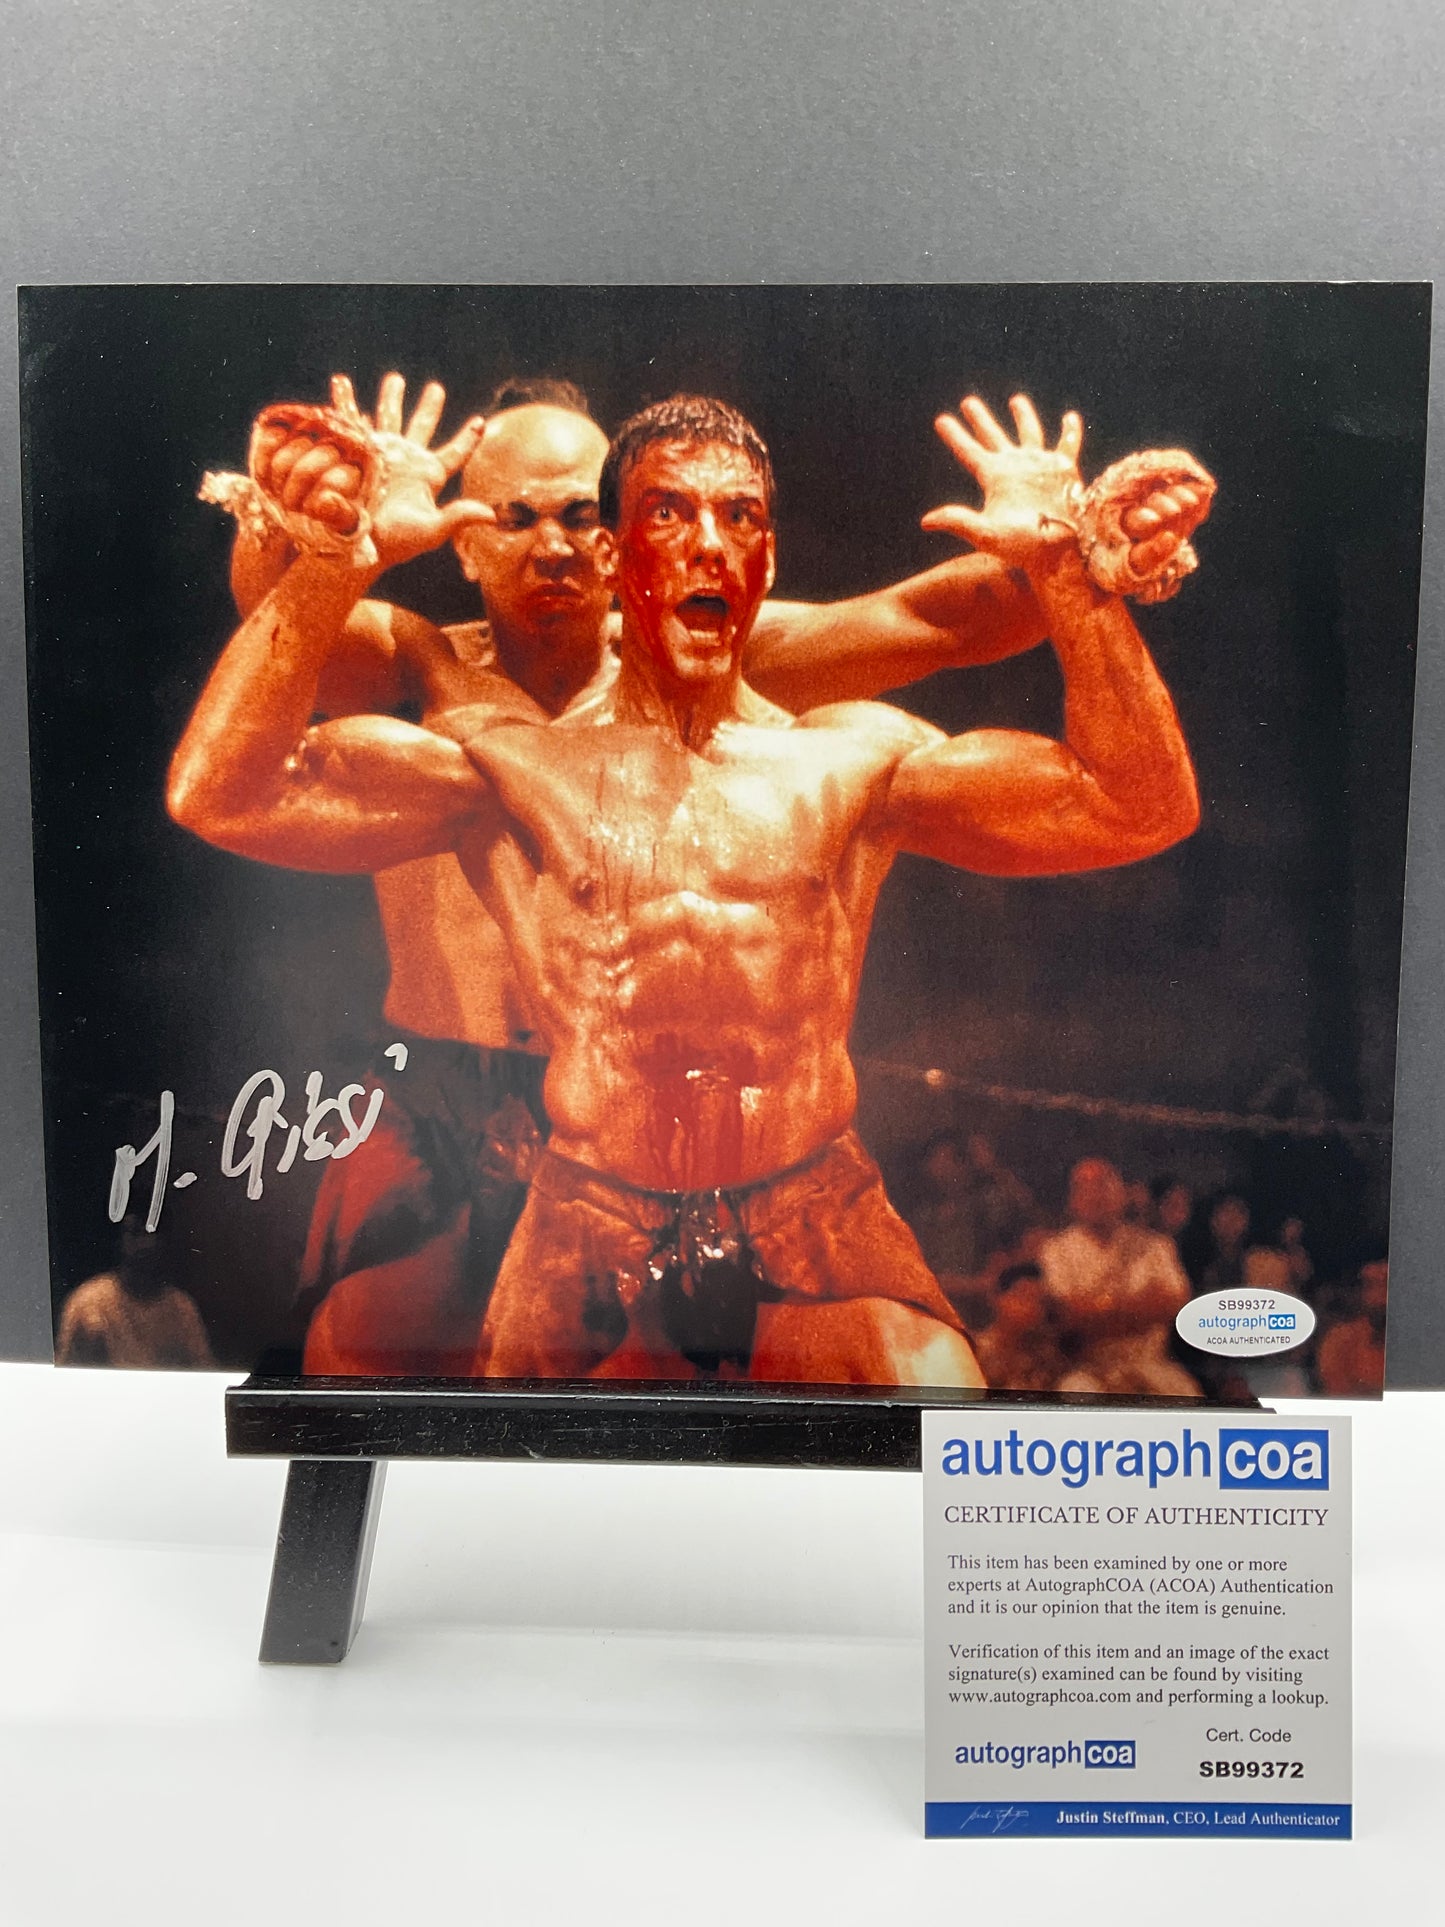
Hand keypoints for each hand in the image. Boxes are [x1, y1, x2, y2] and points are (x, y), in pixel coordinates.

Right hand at [252, 373, 493, 569]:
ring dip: (391, 398)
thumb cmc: (397, 541)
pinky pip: (351, 423)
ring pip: (390, 418)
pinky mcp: (357, 452)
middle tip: (436, 388)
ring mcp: (383, 455)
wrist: (358, 542)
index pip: (455, 453)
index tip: (481, 421)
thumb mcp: (431, 530)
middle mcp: (408, 461)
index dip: (468, 438)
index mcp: (429, 475)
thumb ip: (459, 517)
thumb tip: (492, 514)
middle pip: (423, 427)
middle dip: (429, 407)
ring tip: (395, 378)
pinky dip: (346, 402)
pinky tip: (342, 384)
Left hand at [922, 395, 1208, 583]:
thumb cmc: (1022, 546)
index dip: (954, 435)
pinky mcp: (1064, 469)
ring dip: (1023, 415)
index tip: (940, 419)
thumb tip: (926, 522)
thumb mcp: (986, 534)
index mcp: (994, 478)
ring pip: (1029, 432)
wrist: (1058, 552)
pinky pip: (1068, 444)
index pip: (969, 451)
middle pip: (992, 436)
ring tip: (1016, 399)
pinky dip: (1070, 430)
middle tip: (967, 401)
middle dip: (980, 419)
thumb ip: (958, 521)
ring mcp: (1039, 466)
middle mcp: (1014, 468)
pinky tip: (1071, 416)